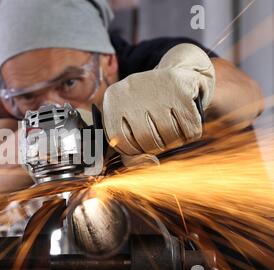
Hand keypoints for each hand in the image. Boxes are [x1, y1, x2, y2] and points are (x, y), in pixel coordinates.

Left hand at [103, 43, 214, 165]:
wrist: (179, 71)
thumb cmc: (149, 105)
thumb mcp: (131, 121)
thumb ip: (130, 149)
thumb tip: (149, 164)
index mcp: (112, 98)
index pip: (119, 141)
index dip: (133, 150)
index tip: (140, 145)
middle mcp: (130, 89)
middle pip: (145, 140)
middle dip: (155, 147)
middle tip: (160, 136)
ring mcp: (156, 88)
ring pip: (168, 136)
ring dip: (173, 140)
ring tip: (172, 127)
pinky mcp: (181, 89)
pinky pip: (189, 130)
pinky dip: (189, 133)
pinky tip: (184, 121)